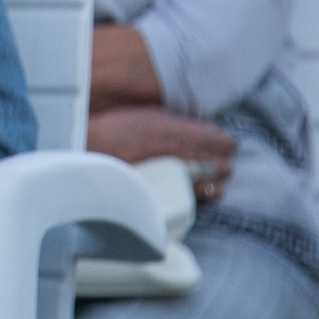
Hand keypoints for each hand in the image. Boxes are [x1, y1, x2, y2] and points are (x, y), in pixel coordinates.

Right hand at [87, 106, 237, 199]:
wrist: (93, 153)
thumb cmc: (120, 130)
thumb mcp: (154, 116)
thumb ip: (184, 125)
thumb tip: (209, 130)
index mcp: (187, 136)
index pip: (226, 143)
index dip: (223, 144)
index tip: (217, 145)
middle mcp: (189, 160)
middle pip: (225, 167)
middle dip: (220, 164)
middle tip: (210, 163)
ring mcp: (181, 182)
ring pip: (217, 190)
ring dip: (213, 184)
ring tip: (202, 181)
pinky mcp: (172, 200)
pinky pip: (197, 202)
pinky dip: (197, 198)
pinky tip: (187, 192)